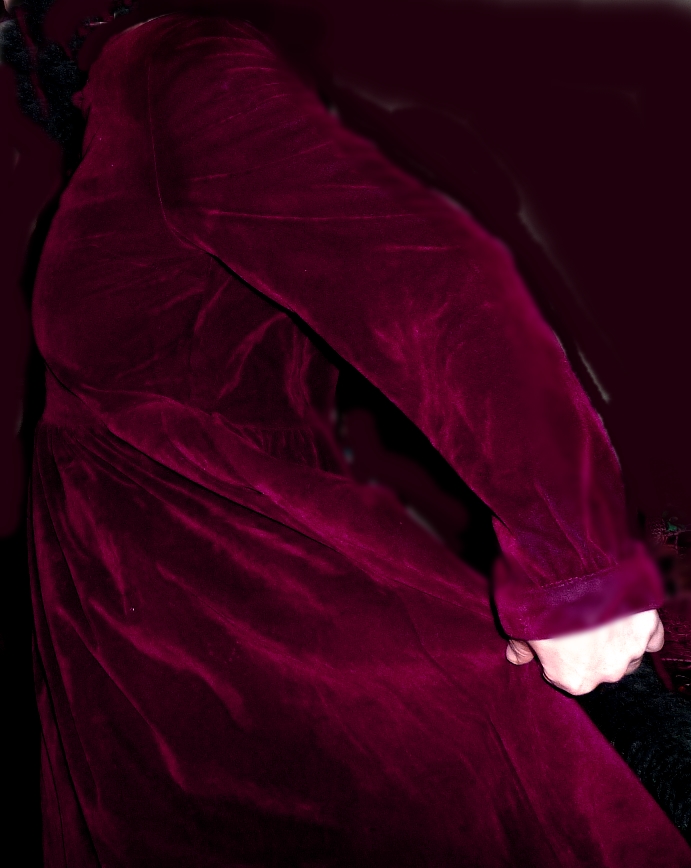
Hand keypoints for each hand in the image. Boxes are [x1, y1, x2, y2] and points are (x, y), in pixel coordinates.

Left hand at [506, 609, 664, 694]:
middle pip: (598, 667)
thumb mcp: (519, 626)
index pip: (564, 674)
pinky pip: (651, 638)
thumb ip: (521, 648)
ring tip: (599, 613)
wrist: (568, 570)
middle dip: (588, 649)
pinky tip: (626, 615)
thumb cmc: (538, 603)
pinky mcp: (648, 628)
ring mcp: (630, 652)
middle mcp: (605, 674)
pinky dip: (641, 631)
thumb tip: (515, 658)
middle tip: (575, 619)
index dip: (557, 653)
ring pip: (627, 655)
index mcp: (572, 680)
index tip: (553, 633)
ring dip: (615, 640)